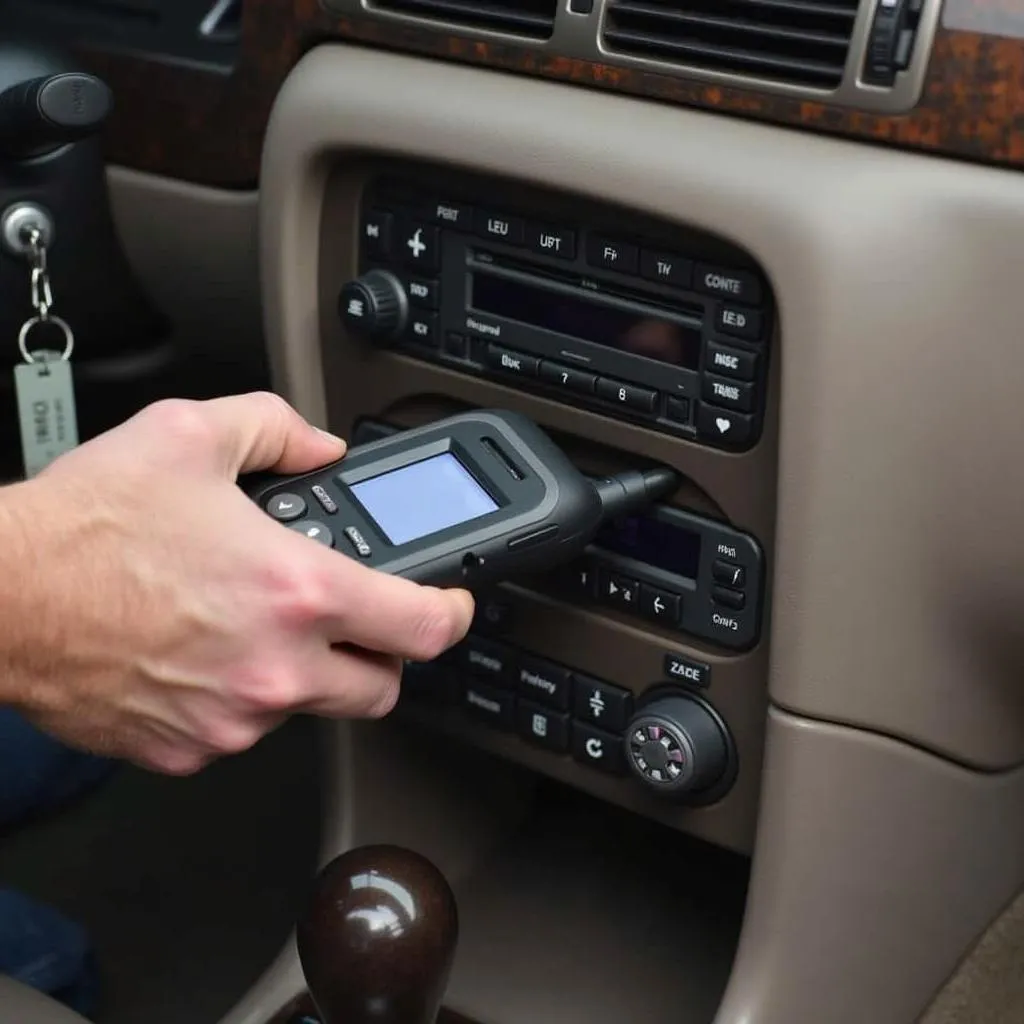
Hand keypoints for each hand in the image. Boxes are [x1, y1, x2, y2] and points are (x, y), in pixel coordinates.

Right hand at [0, 393, 473, 774]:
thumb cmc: (86, 526)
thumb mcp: (192, 435)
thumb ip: (277, 430)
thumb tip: (320, 449)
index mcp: (296, 591)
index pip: (422, 627)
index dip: (453, 615)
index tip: (452, 606)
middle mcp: (275, 668)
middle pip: (381, 689)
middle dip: (380, 656)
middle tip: (357, 623)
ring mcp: (231, 719)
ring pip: (309, 711)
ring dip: (302, 673)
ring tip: (251, 624)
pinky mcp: (186, 748)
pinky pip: (241, 731)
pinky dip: (239, 698)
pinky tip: (203, 654)